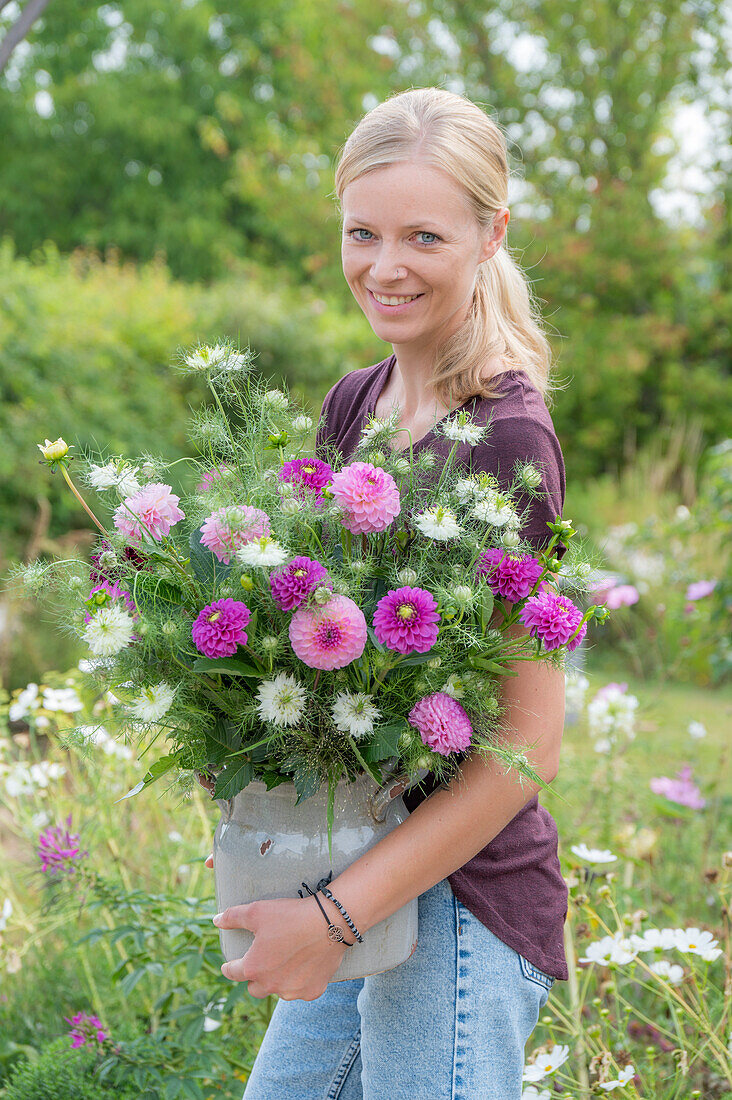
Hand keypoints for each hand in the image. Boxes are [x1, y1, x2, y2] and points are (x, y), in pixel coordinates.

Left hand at [203, 852, 347, 999]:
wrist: (330, 922)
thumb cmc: (291, 916)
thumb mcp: (257, 911)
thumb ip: (233, 917)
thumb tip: (216, 920)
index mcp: (253, 968)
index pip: (233, 973)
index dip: (229, 967)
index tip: (229, 966)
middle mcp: (271, 985)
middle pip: (254, 988)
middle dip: (255, 977)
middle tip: (261, 963)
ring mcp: (293, 991)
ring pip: (278, 990)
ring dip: (278, 980)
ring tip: (285, 962)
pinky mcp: (312, 991)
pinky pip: (300, 990)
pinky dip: (300, 981)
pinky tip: (304, 966)